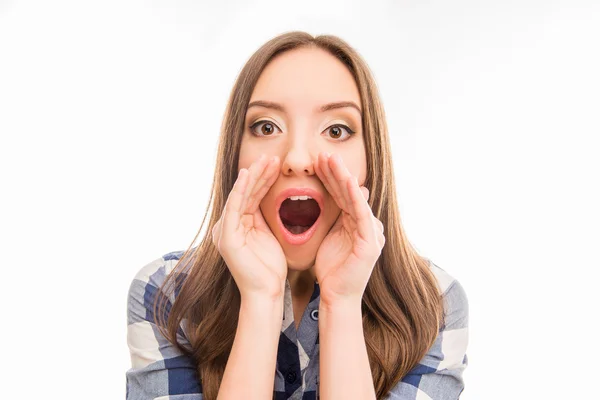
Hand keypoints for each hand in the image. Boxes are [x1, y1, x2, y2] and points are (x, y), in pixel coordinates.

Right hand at [211, 154, 286, 300]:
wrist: (266, 292)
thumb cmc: (271, 267)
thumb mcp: (270, 235)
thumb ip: (266, 217)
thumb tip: (274, 197)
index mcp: (239, 224)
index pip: (252, 196)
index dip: (263, 179)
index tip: (276, 164)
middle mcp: (229, 225)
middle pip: (245, 193)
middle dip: (259, 173)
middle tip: (271, 156)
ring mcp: (225, 230)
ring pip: (240, 195)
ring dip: (253, 176)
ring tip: (265, 160)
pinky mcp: (226, 236)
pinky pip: (234, 206)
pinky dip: (241, 189)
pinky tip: (249, 174)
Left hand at [313, 152, 384, 305]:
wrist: (336, 296)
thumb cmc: (331, 269)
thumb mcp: (328, 237)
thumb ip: (331, 219)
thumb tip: (329, 201)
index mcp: (356, 223)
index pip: (342, 195)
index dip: (331, 178)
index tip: (318, 162)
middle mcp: (367, 224)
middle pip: (349, 193)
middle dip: (336, 172)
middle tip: (324, 153)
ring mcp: (372, 232)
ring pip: (356, 199)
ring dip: (344, 178)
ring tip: (333, 159)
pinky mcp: (370, 242)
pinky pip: (362, 214)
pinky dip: (354, 197)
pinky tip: (348, 182)